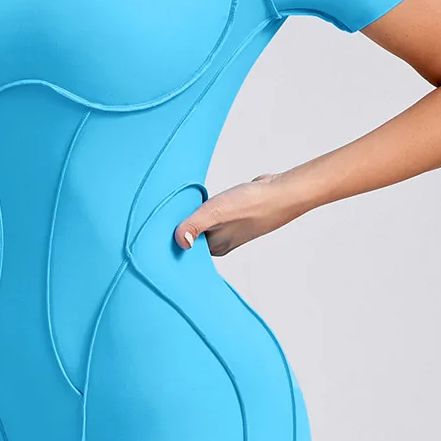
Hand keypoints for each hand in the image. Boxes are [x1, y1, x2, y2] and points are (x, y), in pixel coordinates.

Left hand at [174, 170, 311, 255]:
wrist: (282, 192)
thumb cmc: (252, 204)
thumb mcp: (216, 212)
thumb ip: (194, 225)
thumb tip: (178, 242)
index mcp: (215, 248)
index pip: (185, 249)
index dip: (171, 238)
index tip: (159, 227)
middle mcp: (220, 242)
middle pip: (191, 238)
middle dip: (179, 227)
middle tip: (164, 214)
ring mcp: (228, 230)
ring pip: (202, 225)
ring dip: (192, 215)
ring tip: (178, 205)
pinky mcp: (233, 216)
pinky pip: (212, 214)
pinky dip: (204, 208)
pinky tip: (199, 200)